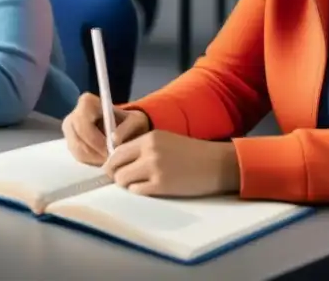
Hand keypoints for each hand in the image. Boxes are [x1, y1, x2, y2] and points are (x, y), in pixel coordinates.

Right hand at [62, 92, 149, 164]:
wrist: (124, 129)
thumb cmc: (130, 123)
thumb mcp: (136, 121)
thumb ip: (128, 127)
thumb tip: (114, 140)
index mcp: (87, 103)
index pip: (82, 122)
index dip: (94, 138)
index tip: (109, 148)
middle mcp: (74, 115)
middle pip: (78, 138)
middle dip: (95, 152)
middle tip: (111, 160)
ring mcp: (70, 131)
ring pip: (77, 150)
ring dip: (94, 158)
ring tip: (110, 160)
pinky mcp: (71, 144)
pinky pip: (78, 157)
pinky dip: (92, 161)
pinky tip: (104, 160)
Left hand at [104, 130, 240, 196]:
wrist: (215, 164)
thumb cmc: (190, 153)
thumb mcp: (164, 141)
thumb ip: (143, 148)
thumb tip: (118, 163)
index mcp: (149, 138)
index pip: (117, 151)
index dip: (113, 163)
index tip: (115, 170)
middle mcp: (149, 151)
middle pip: (115, 166)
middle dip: (115, 175)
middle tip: (123, 180)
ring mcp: (155, 168)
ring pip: (123, 180)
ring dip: (128, 185)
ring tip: (140, 184)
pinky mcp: (162, 185)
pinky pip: (137, 191)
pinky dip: (140, 192)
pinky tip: (151, 189)